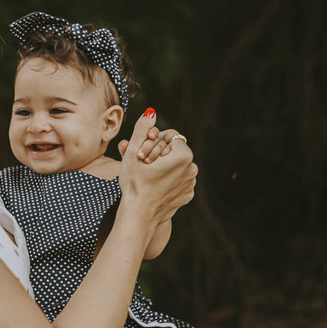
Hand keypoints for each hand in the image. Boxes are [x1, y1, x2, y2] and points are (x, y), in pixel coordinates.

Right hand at [118, 109, 196, 224]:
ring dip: (162, 165)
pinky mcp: (187, 195)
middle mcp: (192, 169)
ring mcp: (191, 184)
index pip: (170, 136)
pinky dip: (167, 179)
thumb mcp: (134, 152)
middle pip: (173, 150)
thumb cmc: (134, 183)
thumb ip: (143, 128)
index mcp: (184, 156)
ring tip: (147, 174)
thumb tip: (151, 112)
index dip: (153, 141)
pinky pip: (178, 180)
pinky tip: (154, 185)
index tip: (142, 153)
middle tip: (142, 164)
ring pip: (175, 165)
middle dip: (157, 153)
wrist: (138, 216)